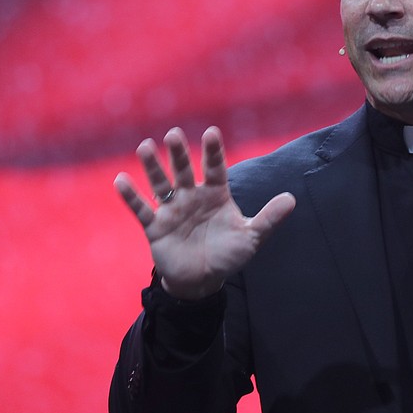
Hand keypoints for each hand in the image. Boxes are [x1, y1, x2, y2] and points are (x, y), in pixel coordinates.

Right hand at [114, 126, 295, 299]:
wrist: (202, 281)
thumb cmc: (227, 254)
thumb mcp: (251, 237)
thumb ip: (269, 218)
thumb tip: (292, 199)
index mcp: (216, 194)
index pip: (216, 168)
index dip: (213, 152)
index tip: (211, 132)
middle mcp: (192, 196)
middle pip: (184, 170)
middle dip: (179, 154)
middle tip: (173, 135)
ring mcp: (172, 209)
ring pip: (161, 184)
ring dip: (153, 167)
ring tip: (145, 147)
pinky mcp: (155, 227)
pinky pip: (141, 209)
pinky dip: (131, 196)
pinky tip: (121, 180)